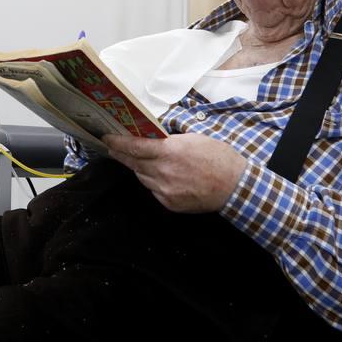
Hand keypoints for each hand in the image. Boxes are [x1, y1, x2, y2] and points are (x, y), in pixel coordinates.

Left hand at [104, 132, 247, 212]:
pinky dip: (153, 181)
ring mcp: (165, 190)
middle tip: (112, 147)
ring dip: (139, 168)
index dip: (117, 142)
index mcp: (169, 152)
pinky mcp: (169, 203)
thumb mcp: (194, 138)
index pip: (134, 146)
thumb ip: (169, 140)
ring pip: (142, 177)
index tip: (106, 138)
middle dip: (120, 154)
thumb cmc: (218, 158)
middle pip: (133, 163)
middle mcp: (163, 172)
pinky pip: (153, 190)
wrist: (235, 187)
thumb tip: (152, 138)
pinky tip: (161, 176)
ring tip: (142, 160)